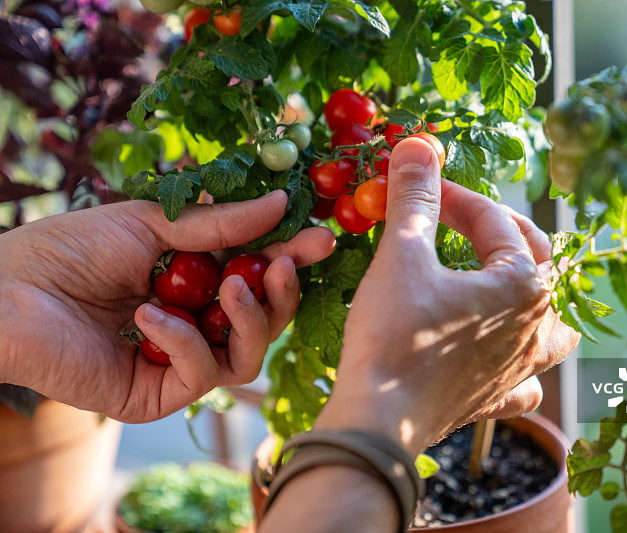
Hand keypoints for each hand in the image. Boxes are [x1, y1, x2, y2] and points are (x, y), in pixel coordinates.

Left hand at [0, 192, 334, 421]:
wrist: (8, 290)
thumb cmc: (71, 249)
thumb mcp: (153, 222)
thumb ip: (220, 223)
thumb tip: (282, 202)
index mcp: (196, 281)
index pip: (257, 274)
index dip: (291, 258)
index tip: (322, 238)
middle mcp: (195, 322)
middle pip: (264, 321)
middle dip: (280, 294)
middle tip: (280, 267)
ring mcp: (177, 361)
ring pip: (247, 356)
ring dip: (249, 319)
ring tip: (231, 287)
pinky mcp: (156, 395)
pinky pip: (199, 376)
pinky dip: (184, 341)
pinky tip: (151, 315)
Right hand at [315, 139, 579, 454]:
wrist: (378, 424)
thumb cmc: (394, 337)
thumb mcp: (402, 256)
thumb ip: (416, 198)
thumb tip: (417, 145)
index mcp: (523, 285)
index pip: (494, 222)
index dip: (455, 195)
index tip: (421, 183)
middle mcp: (536, 326)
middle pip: (535, 262)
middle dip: (497, 230)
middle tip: (458, 214)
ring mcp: (522, 368)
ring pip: (550, 324)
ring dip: (532, 295)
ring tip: (508, 281)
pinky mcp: (497, 399)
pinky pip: (527, 379)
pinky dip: (522, 364)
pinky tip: (505, 360)